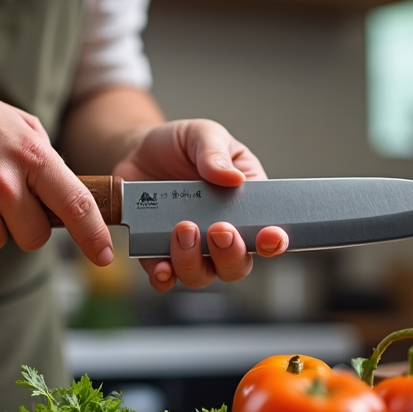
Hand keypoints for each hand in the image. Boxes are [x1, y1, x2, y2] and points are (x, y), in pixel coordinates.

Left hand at [111, 119, 288, 290]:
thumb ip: (215, 152)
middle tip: (219, 229)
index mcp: (244, 206)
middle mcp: (220, 235)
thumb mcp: (203, 135)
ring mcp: (190, 248)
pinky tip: (161, 267)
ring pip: (201, 274)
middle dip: (230, 254)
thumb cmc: (181, 145)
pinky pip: (165, 276)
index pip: (267, 234)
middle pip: (236, 265)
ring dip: (193, 261)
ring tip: (182, 229)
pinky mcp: (158, 252)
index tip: (270, 237)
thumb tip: (232, 177)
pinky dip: (164, 276)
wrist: (139, 151)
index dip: (273, 242)